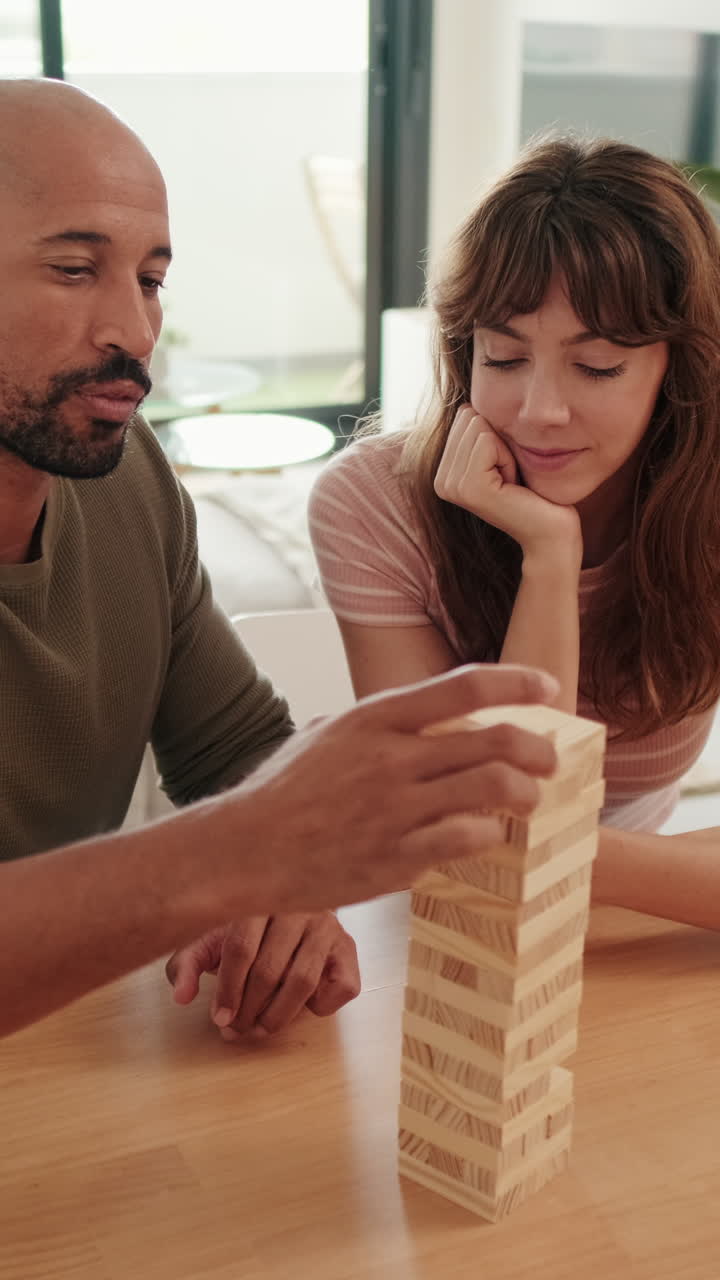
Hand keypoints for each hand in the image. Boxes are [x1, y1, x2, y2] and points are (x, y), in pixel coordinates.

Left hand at [166, 912, 359, 1037]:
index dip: (228, 989)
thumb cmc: (244, 929)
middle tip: (235, 1030)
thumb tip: (182, 997)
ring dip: (278, 1016)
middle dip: (249, 1009)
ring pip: (303, 981)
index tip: (219, 1018)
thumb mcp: (210, 939)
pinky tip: (301, 1006)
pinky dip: (320, 1007)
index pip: (241, 948)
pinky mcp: (349, 948)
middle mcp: (298, 908)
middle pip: (270, 969)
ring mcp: (327, 927)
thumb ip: (189, 964)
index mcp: (259, 899)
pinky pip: (341, 987)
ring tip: (259, 1029)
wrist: (292, 906)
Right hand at [216, 663, 560, 914]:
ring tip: (528, 800)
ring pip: (495, 788)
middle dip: (539, 749)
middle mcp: (393, 757)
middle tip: (548, 759)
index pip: (465, 686)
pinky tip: (487, 835)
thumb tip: (419, 716)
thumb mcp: (327, 733)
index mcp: (376, 718)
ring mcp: (398, 808)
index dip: (518, 683)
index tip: (548, 686)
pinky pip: (470, 838)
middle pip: (496, 739)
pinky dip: (491, 834)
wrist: (245, 848)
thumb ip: (378, 723)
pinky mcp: (398, 856)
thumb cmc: (284, 791)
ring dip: (526, 794)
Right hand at [434, 405, 580, 556]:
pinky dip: (509, 457)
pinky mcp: (469, 489)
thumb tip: (467, 401)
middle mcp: (441, 481)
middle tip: (511, 476)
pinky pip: (488, 441)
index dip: (496, 435)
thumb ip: (480, 430)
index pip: (466, 415)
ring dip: (506, 450)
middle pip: (470, 417)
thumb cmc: (535, 491)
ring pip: (479, 426)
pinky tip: (513, 484)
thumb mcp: (502, 454)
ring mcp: (451, 487)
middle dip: (500, 440)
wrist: (552, 531)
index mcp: (444, 472)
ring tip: (512, 481)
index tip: (505, 469)